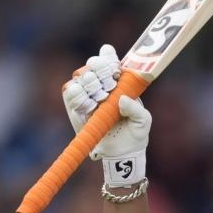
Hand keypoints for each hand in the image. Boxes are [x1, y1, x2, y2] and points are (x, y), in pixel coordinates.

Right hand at [62, 44, 151, 186]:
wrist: (121, 154)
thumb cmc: (134, 134)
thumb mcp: (142, 121)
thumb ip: (136, 109)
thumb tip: (120, 99)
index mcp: (119, 81)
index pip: (109, 58)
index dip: (108, 58)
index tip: (114, 68)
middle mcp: (101, 84)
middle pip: (93, 63)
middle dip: (100, 71)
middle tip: (109, 84)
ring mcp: (87, 94)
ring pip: (80, 76)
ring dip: (90, 84)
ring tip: (100, 99)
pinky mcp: (75, 107)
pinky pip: (70, 92)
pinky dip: (78, 96)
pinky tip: (89, 106)